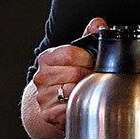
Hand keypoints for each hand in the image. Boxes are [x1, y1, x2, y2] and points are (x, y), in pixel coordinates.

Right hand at [30, 18, 106, 135]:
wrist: (53, 101)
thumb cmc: (68, 74)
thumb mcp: (76, 53)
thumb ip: (88, 36)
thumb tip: (98, 24)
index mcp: (46, 58)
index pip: (69, 53)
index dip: (86, 58)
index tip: (90, 63)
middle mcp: (41, 76)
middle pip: (74, 72)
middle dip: (88, 76)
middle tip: (91, 78)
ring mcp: (42, 96)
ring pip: (73, 91)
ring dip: (84, 91)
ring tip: (86, 90)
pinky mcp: (47, 114)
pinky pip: (68, 109)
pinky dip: (77, 106)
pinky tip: (79, 102)